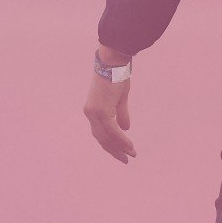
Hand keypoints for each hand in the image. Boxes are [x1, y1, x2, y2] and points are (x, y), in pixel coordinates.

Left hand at [82, 47, 135, 163]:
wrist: (113, 63)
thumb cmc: (116, 77)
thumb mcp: (119, 98)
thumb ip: (121, 114)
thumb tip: (125, 128)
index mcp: (92, 110)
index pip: (100, 133)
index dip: (110, 144)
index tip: (121, 152)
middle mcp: (90, 113)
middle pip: (101, 139)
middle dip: (114, 150)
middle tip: (126, 159)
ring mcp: (94, 113)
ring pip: (106, 137)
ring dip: (119, 147)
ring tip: (131, 154)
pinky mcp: (101, 111)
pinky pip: (112, 131)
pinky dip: (121, 140)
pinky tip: (129, 146)